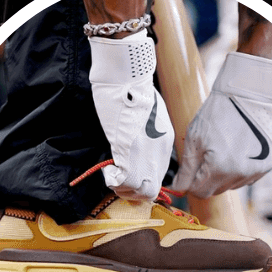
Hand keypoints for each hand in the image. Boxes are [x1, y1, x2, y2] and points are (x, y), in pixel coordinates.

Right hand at [88, 30, 173, 200]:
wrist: (129, 80)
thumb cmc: (134, 92)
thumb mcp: (148, 117)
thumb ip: (146, 135)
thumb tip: (135, 145)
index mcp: (163, 144)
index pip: (157, 178)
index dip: (141, 184)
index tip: (127, 178)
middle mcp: (158, 154)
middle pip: (149, 190)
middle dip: (132, 191)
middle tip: (118, 181)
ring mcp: (144, 154)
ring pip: (137, 190)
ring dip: (121, 187)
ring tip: (112, 175)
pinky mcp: (128, 152)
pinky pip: (123, 181)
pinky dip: (113, 180)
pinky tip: (107, 170)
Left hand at [172, 51, 271, 197]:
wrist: (249, 95)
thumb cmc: (218, 114)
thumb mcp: (194, 140)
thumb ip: (186, 169)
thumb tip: (178, 188)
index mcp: (219, 168)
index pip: (199, 192)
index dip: (190, 183)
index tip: (188, 172)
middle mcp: (240, 173)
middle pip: (215, 191)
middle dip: (206, 179)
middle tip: (204, 157)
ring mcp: (256, 170)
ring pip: (231, 186)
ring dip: (222, 175)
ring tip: (222, 150)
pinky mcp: (268, 164)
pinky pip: (246, 178)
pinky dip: (238, 170)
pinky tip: (236, 151)